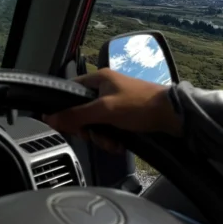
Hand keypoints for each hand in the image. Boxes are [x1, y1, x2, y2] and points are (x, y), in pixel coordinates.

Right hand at [44, 69, 181, 151]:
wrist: (173, 116)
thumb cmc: (138, 106)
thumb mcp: (105, 110)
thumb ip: (76, 115)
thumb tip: (50, 118)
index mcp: (98, 79)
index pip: (70, 91)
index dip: (64, 109)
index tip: (66, 125)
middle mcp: (105, 89)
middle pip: (82, 112)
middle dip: (88, 129)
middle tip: (93, 136)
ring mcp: (115, 103)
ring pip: (96, 124)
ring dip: (102, 138)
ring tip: (114, 143)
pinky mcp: (125, 117)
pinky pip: (109, 130)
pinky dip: (113, 139)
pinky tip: (120, 145)